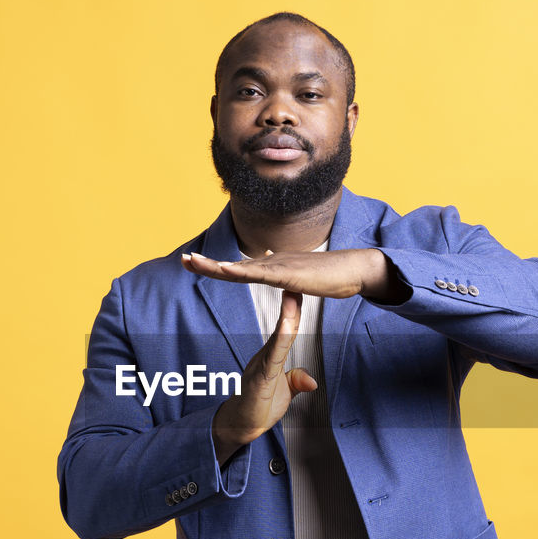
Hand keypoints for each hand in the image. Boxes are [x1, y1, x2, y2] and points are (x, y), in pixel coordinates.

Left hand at [181, 248, 408, 302]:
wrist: (354, 269)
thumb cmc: (331, 275)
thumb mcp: (301, 279)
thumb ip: (286, 277)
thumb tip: (275, 274)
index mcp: (272, 267)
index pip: (238, 269)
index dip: (215, 267)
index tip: (195, 264)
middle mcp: (271, 262)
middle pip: (233, 265)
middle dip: (206, 263)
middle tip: (183, 259)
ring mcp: (279, 266)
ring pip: (241, 268)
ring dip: (216, 265)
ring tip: (194, 262)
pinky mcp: (289, 274)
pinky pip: (260, 274)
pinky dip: (241, 271)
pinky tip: (225, 269)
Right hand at [211, 290, 316, 463]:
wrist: (240, 427)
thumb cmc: (258, 408)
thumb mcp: (285, 394)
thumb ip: (296, 382)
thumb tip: (312, 381)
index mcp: (271, 358)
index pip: (286, 331)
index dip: (294, 311)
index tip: (301, 290)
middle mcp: (265, 358)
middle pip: (282, 328)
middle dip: (290, 304)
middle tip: (296, 281)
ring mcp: (261, 367)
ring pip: (277, 339)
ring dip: (286, 317)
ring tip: (293, 297)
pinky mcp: (260, 380)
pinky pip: (272, 358)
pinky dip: (280, 342)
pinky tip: (286, 328)